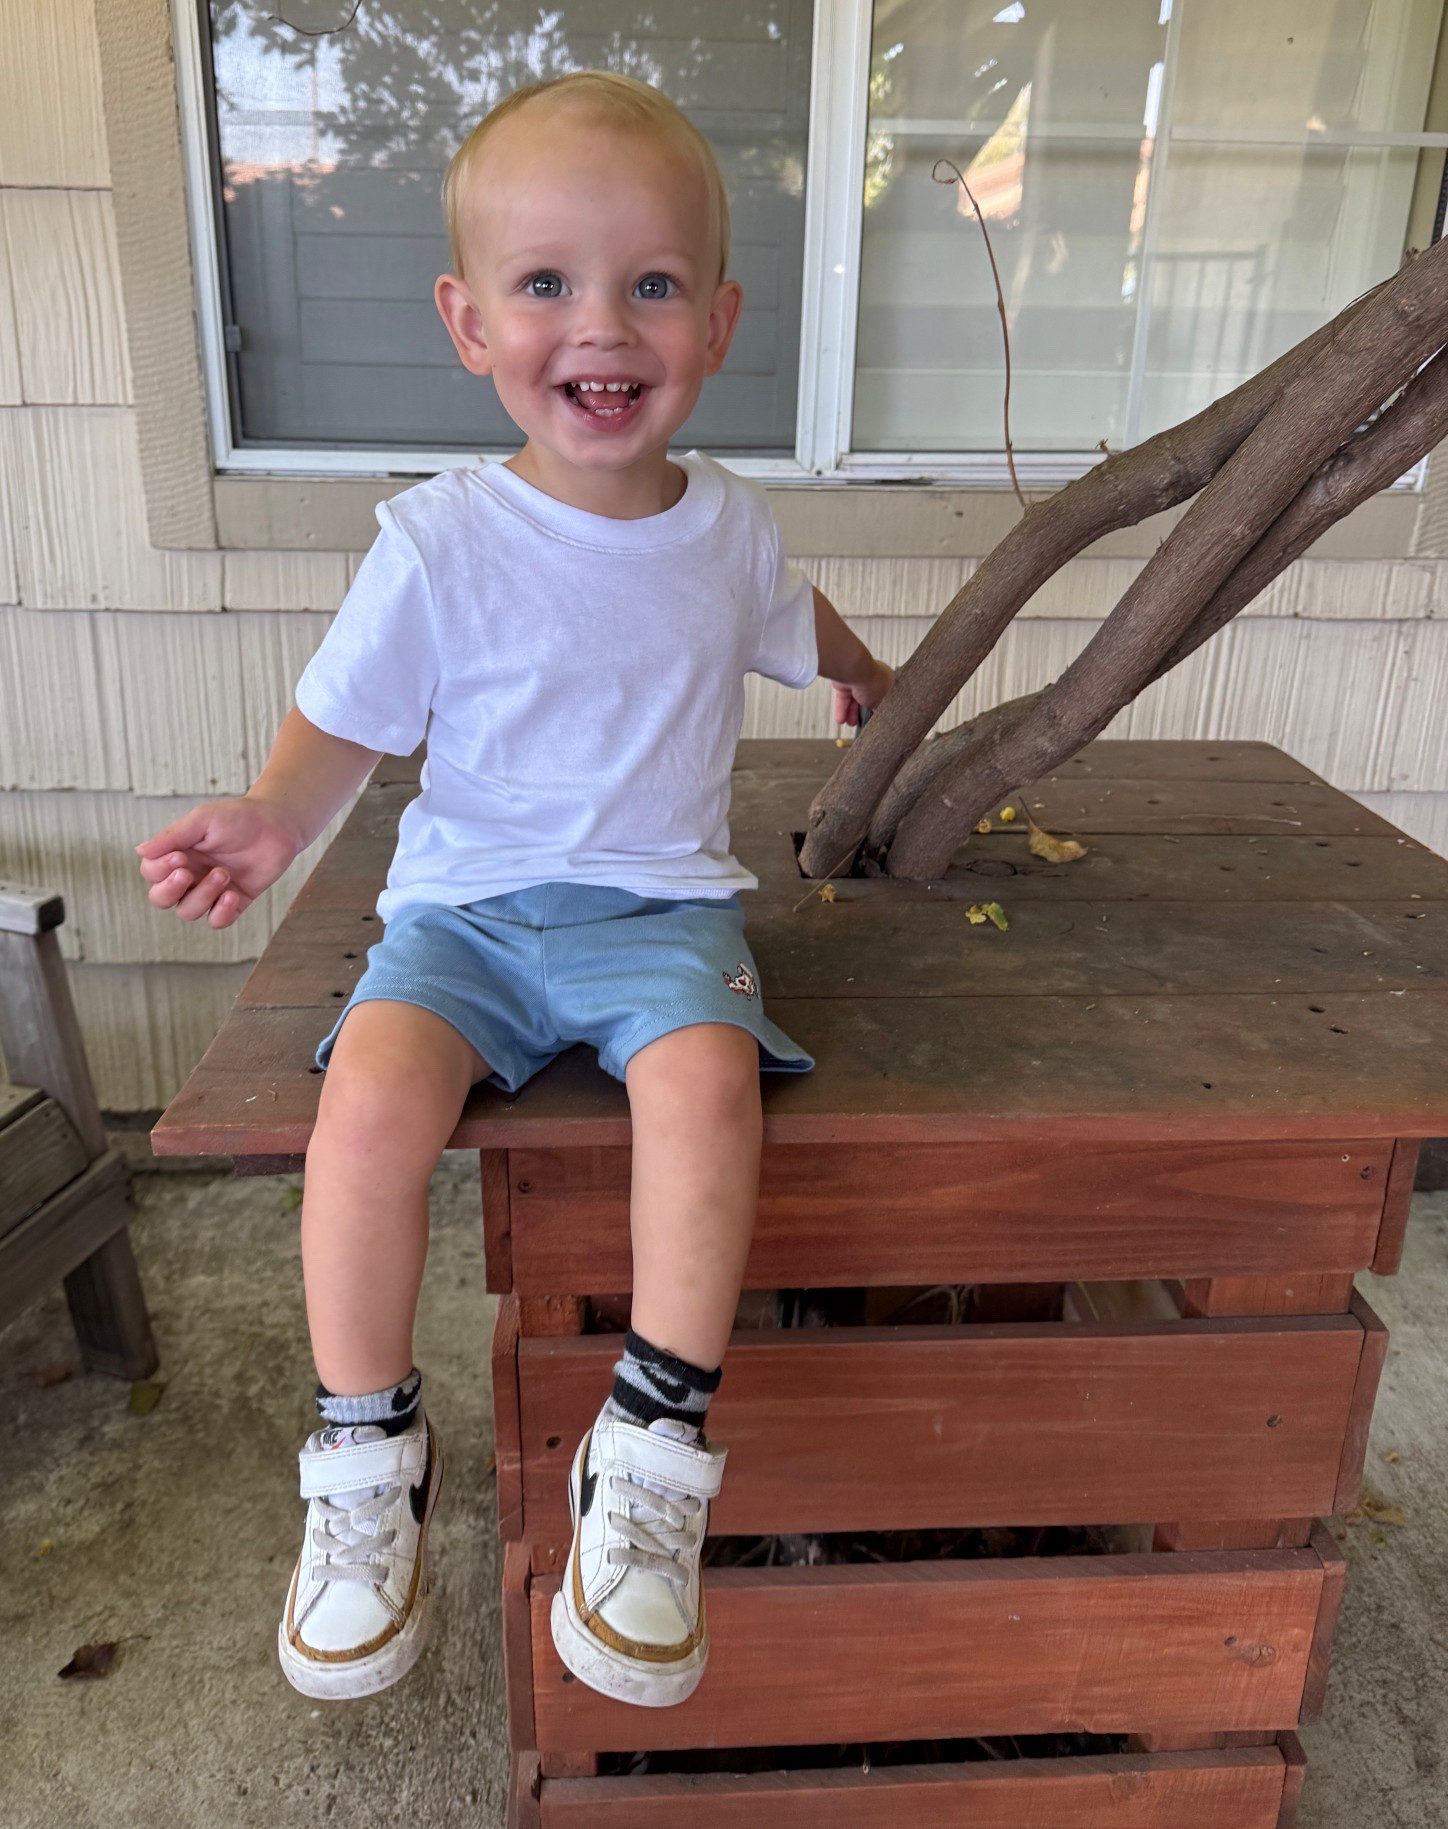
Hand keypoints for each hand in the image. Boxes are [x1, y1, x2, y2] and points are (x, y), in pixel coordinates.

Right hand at [135, 796, 303, 929]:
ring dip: (202, 896)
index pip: (151, 873)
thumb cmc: (237, 818)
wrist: (277, 825)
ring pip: (188, 912)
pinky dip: (221, 913)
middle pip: (161, 899)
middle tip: (188, 872)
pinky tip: (233, 895)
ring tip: (223, 874)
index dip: (159, 871)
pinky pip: (216, 921)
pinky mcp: (234, 902)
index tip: (178, 856)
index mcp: (177, 855)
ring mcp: (211, 891)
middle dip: (170, 890)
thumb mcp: (201, 821)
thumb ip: (172, 837)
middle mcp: (190, 876)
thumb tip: (139, 851)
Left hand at [832, 659, 894, 727]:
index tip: (875, 719)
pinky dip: (842, 709)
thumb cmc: (872, 682)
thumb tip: (875, 713)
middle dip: (863, 713)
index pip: (883, 698)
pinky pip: (844, 698)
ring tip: (850, 723)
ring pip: (854, 700)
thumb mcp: (882, 702)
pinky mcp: (844, 683)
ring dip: (851, 713)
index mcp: (887, 681)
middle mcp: (872, 679)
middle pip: (867, 700)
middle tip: (862, 722)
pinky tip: (842, 719)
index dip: (879, 709)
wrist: (855, 671)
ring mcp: (858, 680)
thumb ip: (878, 708)